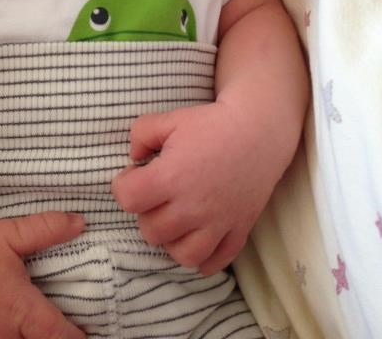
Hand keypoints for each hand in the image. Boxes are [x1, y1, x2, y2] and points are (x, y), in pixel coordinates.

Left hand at [112, 102, 283, 274]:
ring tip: (175, 218)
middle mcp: (192, 207)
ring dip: (172, 239)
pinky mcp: (238, 230)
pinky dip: (204, 258)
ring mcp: (217, 223)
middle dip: (147, 212)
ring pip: (182, 255)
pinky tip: (198, 238)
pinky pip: (216, 262)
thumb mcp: (170, 118)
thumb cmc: (212, 123)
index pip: (128, 199)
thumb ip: (141, 133)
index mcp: (171, 178)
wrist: (258, 130)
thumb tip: (133, 156)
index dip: (123, 185)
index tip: (133, 175)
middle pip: (151, 231)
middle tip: (157, 194)